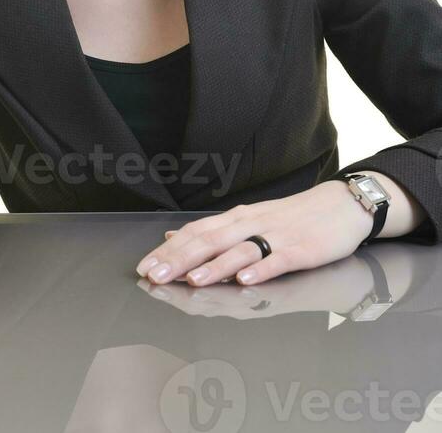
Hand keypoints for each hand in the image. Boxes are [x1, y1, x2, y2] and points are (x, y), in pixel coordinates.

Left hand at [135, 181, 374, 286]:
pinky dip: (261, 269)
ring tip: (194, 280)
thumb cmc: (292, 217)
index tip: (145, 266)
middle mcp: (251, 224)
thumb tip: (173, 236)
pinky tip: (246, 280)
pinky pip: (278, 260)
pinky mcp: (300, 249)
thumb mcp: (249, 219)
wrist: (340, 205)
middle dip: (181, 259)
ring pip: (240, 250)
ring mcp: (276, 236)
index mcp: (237, 219)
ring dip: (216, 266)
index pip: (196, 232)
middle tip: (156, 276)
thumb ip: (213, 230)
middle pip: (211, 241)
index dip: (169, 250)